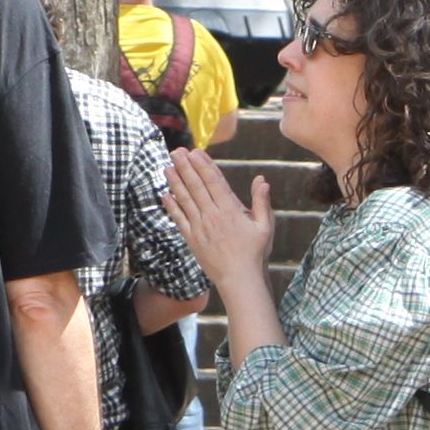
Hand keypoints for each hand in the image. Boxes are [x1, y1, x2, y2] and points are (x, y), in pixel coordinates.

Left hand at [159, 149, 271, 289]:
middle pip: (196, 186)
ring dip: (175, 182)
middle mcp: (213, 216)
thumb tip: (262, 180)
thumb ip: (261, 202)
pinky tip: (165, 194)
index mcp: (231, 210)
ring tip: (167, 166)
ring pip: (185, 200)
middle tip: (176, 151)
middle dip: (185, 167)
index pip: (214, 182)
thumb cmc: (255, 252)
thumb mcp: (264, 226)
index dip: (204, 166)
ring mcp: (200, 227)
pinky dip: (172, 207)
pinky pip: (179, 220)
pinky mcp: (192, 239)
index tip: (195, 152)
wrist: (239, 278)